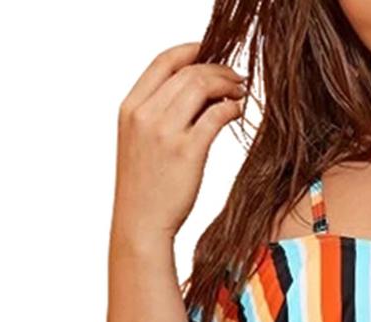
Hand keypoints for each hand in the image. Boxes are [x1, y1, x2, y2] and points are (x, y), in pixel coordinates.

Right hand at [112, 42, 247, 246]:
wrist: (140, 222)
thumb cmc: (145, 187)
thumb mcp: (140, 141)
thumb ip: (159, 114)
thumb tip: (195, 92)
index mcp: (130, 107)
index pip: (163, 61)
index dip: (191, 50)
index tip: (212, 52)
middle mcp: (145, 114)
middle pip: (188, 72)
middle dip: (218, 69)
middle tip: (237, 78)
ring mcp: (165, 132)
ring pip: (203, 87)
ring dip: (227, 85)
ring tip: (240, 93)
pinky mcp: (187, 151)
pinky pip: (216, 115)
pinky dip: (231, 108)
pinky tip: (238, 112)